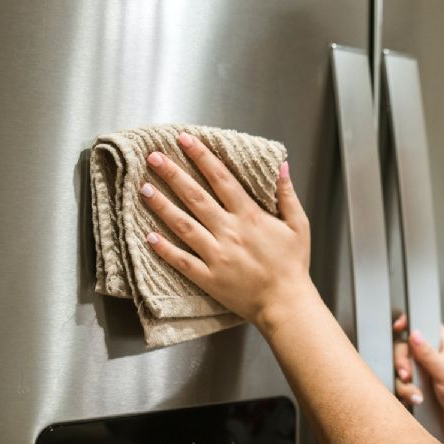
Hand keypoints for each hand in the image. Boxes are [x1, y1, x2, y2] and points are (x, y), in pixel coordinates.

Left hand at [140, 133, 317, 333]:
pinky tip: (147, 235)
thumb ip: (287, 195)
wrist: (285, 303)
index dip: (202, 157)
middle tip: (154, 156)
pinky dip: (163, 248)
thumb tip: (282, 166)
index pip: (221, 179)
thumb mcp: (299, 226)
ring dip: (162, 206)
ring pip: (183, 225)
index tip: (186, 140)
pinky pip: (181, 260)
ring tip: (144, 188)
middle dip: (174, 174)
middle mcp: (229, 233)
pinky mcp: (208, 277)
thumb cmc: (293, 265)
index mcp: (250, 217)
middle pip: (196, 197)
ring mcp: (216, 255)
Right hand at [393, 315, 443, 441]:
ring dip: (404, 383)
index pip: (424, 326)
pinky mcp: (415, 392)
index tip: (398, 327)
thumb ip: (429, 354)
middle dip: (402, 360)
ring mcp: (422, 376)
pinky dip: (404, 394)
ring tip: (417, 395)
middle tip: (407, 374)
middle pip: (405, 348)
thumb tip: (415, 333)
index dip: (410, 324)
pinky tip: (415, 401)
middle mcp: (431, 359)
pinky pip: (400, 388)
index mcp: (443, 347)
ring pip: (400, 370)